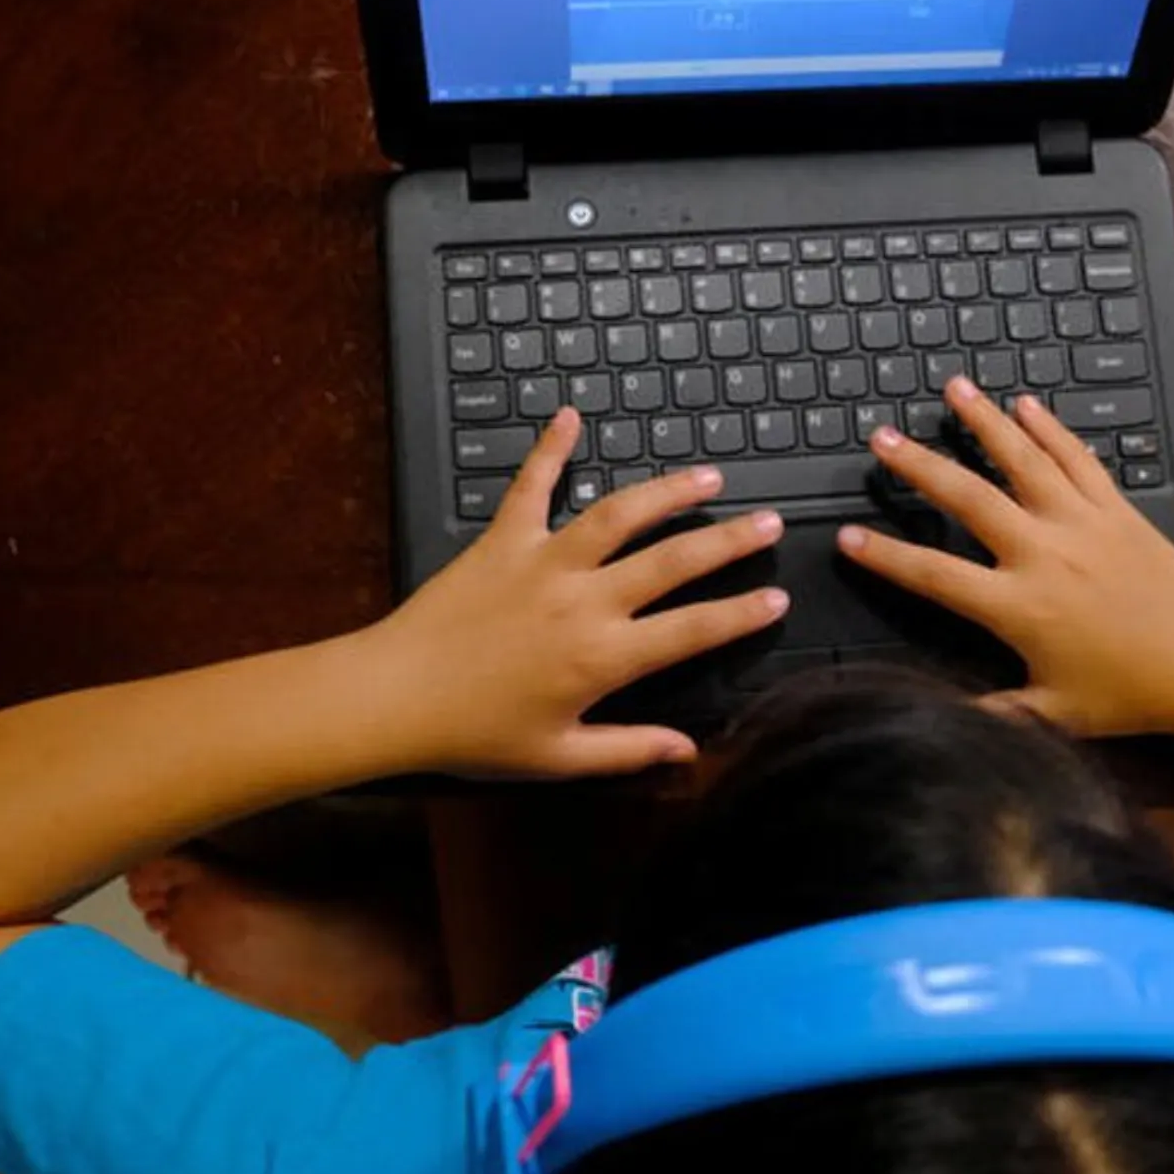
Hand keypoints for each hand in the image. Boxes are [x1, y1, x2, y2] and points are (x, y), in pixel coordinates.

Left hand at [367, 409, 787, 777]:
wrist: (395, 698)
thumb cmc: (475, 736)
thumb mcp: (558, 757)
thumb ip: (629, 749)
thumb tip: (690, 751)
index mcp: (603, 657)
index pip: (693, 630)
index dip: (742, 614)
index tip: (778, 598)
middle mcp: (584, 600)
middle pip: (672, 561)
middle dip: (729, 541)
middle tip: (769, 522)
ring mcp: (543, 563)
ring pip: (618, 515)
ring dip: (667, 492)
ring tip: (706, 477)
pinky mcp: (502, 541)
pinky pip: (531, 486)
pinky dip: (551, 448)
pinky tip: (571, 416)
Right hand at [836, 377, 1173, 736]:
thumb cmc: (1131, 694)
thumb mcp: (1053, 713)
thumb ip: (991, 713)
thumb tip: (939, 719)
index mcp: (1018, 607)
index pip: (933, 576)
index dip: (884, 556)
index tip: (846, 536)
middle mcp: (1043, 554)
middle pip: (968, 498)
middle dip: (919, 465)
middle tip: (882, 437)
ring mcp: (1081, 525)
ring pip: (1023, 461)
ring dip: (984, 421)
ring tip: (952, 389)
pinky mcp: (1117, 511)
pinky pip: (1077, 459)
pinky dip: (1050, 429)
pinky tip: (1027, 405)